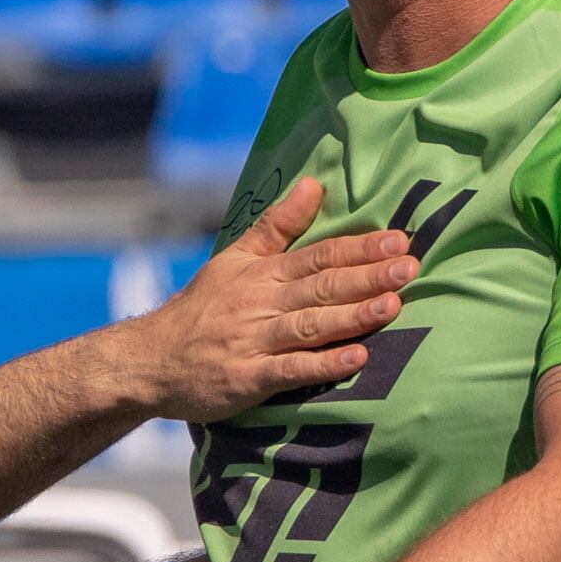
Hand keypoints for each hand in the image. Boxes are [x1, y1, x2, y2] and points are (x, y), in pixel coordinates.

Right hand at [124, 179, 412, 424]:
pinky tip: (356, 359)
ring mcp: (254, 341)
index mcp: (263, 274)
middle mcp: (261, 303)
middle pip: (320, 287)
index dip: (358, 248)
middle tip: (408, 267)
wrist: (151, 359)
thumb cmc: (202, 309)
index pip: (317, 255)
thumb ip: (278, 225)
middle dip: (366, 277)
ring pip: (310, 325)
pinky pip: (290, 370)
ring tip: (393, 305)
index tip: (398, 240)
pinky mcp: (248, 378)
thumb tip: (315, 183)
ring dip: (352, 316)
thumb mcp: (234, 258)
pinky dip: (323, 364)